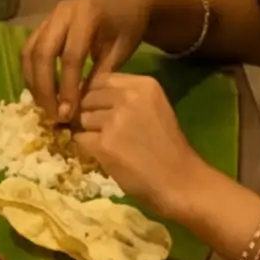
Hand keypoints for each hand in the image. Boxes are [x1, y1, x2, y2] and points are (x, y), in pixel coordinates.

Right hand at [23, 0, 152, 125]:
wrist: (127, 4)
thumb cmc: (128, 28)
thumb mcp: (120, 52)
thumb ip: (99, 75)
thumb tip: (78, 106)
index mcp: (87, 16)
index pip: (71, 57)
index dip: (67, 87)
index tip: (68, 114)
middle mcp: (62, 13)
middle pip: (42, 53)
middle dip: (44, 87)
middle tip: (52, 114)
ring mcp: (49, 17)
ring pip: (29, 52)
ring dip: (33, 82)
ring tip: (44, 106)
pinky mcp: (43, 25)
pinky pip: (29, 50)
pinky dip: (31, 72)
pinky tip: (40, 91)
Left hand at [76, 69, 204, 220]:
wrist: (179, 181)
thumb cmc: (167, 147)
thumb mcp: (153, 108)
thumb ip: (126, 96)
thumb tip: (88, 93)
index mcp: (144, 85)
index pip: (100, 79)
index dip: (96, 94)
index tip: (102, 108)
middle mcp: (128, 98)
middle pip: (88, 96)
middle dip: (90, 112)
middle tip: (105, 130)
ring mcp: (114, 120)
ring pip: (82, 118)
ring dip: (89, 130)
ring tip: (109, 143)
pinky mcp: (104, 144)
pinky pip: (80, 138)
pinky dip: (87, 147)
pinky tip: (105, 154)